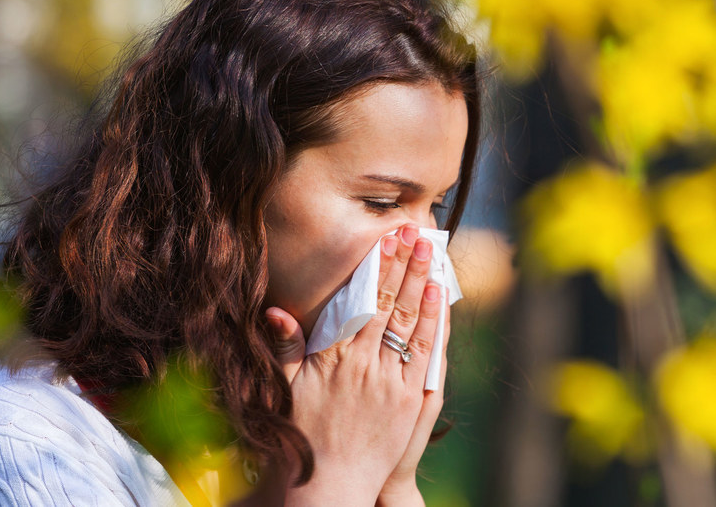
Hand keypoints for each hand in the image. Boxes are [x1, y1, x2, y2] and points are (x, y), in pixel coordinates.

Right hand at [264, 224, 446, 505]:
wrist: (329, 483)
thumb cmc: (303, 435)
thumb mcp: (286, 389)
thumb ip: (285, 348)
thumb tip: (277, 311)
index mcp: (333, 358)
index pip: (359, 301)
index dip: (375, 268)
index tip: (385, 240)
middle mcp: (364, 364)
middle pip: (389, 304)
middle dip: (403, 264)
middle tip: (414, 233)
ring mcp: (390, 382)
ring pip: (410, 322)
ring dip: (421, 284)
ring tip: (430, 254)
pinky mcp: (410, 400)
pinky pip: (425, 353)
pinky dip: (433, 322)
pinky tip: (438, 297)